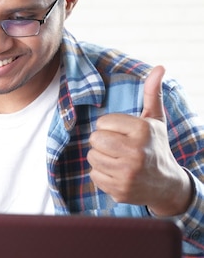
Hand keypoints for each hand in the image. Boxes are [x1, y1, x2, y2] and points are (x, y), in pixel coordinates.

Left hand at [87, 66, 191, 216]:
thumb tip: (159, 68)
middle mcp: (136, 152)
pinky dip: (102, 174)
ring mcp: (127, 174)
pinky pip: (94, 176)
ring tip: (117, 159)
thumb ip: (152, 94)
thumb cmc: (155, 146)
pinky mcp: (119, 190)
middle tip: (117, 146)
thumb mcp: (155, 120)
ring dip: (101, 157)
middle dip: (102, 142)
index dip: (109, 127)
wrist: (166, 185)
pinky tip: (117, 173)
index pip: (102, 123)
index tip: (123, 133)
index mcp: (143, 131)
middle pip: (94, 139)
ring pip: (92, 157)